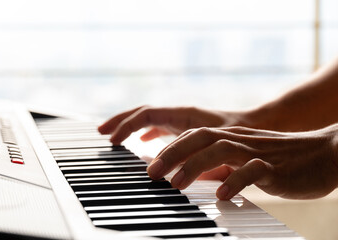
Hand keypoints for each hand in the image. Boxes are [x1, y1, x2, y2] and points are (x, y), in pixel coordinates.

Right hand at [98, 105, 248, 144]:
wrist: (256, 123)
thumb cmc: (241, 133)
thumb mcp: (221, 147)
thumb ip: (200, 159)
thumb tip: (180, 173)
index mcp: (184, 114)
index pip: (147, 115)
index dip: (127, 126)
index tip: (113, 139)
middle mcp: (179, 113)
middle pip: (142, 113)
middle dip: (120, 121)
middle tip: (102, 133)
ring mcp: (181, 118)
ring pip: (149, 118)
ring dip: (130, 125)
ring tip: (113, 136)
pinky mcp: (184, 125)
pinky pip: (159, 125)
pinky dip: (146, 131)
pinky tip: (142, 141)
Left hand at [147, 125, 337, 199]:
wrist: (324, 154)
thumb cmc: (281, 158)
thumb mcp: (245, 156)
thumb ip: (221, 162)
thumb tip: (194, 173)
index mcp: (231, 137)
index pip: (195, 136)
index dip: (170, 148)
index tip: (150, 165)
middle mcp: (240, 140)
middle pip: (201, 138)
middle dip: (172, 154)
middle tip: (152, 173)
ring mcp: (257, 152)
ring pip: (221, 150)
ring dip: (195, 165)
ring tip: (177, 183)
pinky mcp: (275, 167)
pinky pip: (253, 171)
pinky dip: (235, 181)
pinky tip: (222, 194)